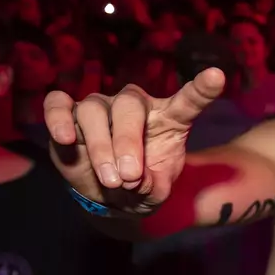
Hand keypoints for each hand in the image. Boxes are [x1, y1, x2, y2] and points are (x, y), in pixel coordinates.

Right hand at [45, 68, 224, 214]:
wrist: (111, 198)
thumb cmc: (141, 186)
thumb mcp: (156, 192)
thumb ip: (153, 185)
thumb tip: (135, 178)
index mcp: (167, 118)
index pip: (187, 101)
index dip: (201, 89)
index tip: (217, 76)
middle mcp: (133, 106)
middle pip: (129, 107)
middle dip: (128, 143)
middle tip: (131, 177)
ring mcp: (100, 107)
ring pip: (93, 110)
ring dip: (101, 147)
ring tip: (111, 179)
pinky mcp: (67, 116)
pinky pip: (57, 105)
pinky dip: (57, 118)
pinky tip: (66, 138)